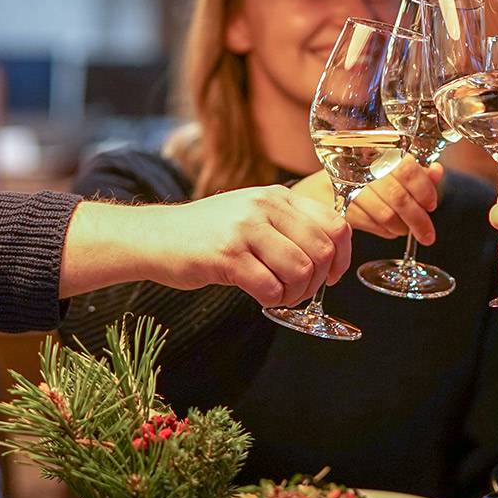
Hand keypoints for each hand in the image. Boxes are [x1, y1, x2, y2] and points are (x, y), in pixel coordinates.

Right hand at [64, 186, 350, 305]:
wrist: (155, 237)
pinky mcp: (226, 255)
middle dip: (316, 282)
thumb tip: (332, 255)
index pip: (336, 224)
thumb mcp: (252, 214)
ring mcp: (245, 229)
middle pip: (322, 251)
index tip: (332, 275)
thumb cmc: (207, 233)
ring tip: (277, 296)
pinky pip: (270, 287)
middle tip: (296, 292)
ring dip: (294, 294)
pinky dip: (272, 301)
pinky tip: (259, 297)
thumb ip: (289, 226)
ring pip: (300, 270)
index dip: (343, 256)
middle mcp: (265, 207)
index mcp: (277, 196)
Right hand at [293, 158, 442, 242]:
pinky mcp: (337, 204)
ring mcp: (347, 184)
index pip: (407, 167)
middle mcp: (362, 165)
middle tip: (427, 235)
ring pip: (385, 214)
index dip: (424, 188)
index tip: (431, 205)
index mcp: (378, 150)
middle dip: (418, 220)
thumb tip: (437, 171)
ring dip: (400, 227)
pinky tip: (387, 229)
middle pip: (398, 196)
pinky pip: (369, 224)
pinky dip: (383, 231)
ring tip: (403, 229)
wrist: (313, 191)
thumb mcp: (385, 169)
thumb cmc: (356, 178)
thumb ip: (413, 171)